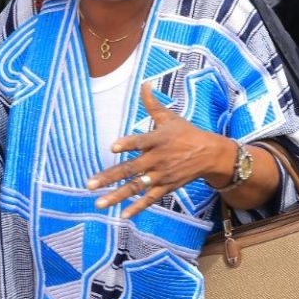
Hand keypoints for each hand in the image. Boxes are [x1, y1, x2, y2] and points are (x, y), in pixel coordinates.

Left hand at [86, 83, 230, 218]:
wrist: (209, 154)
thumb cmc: (186, 132)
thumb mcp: (170, 117)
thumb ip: (153, 104)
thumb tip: (145, 83)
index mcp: (158, 139)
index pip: (141, 141)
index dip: (128, 144)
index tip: (113, 147)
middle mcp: (158, 159)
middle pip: (131, 169)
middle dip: (109, 177)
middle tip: (89, 184)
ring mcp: (161, 175)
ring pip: (136, 187)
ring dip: (117, 196)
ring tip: (99, 202)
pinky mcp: (166, 187)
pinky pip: (150, 199)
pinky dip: (138, 207)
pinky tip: (123, 215)